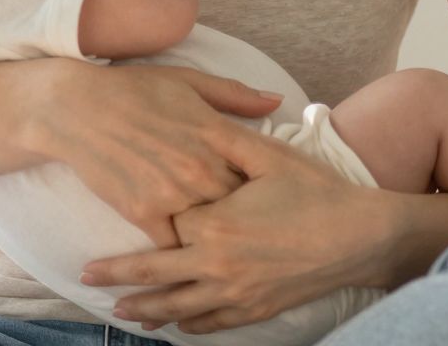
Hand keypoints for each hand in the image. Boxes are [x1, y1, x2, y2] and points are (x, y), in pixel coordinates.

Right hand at [31, 63, 284, 250]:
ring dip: (217, 235)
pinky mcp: (142, 213)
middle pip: (240, 207)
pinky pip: (173, 245)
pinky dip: (181, 249)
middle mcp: (199, 169)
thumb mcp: (189, 81)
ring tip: (225, 244)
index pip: (259, 173)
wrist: (77, 108)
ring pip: (210, 230)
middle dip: (248, 216)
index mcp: (216, 135)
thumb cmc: (134, 89)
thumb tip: (277, 101)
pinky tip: (186, 252)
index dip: (267, 185)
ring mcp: (171, 194)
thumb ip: (236, 95)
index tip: (272, 193)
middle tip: (253, 224)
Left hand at [78, 124, 403, 335]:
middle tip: (86, 275)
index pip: (166, 223)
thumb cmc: (316, 191)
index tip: (117, 204)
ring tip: (119, 308)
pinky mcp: (254, 310)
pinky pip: (211, 323)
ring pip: (177, 306)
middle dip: (117, 274)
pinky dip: (188, 324)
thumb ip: (228, 140)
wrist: (361, 237)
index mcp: (215, 223)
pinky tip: (173, 324)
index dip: (149, 214)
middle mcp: (216, 264)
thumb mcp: (270, 156)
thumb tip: (196, 123)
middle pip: (154, 273)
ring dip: (145, 307)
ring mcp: (235, 292)